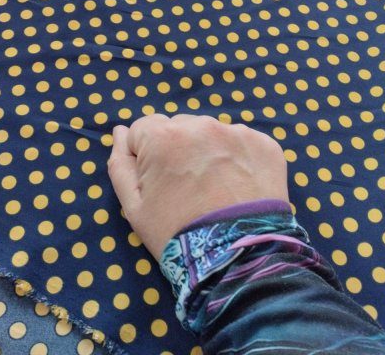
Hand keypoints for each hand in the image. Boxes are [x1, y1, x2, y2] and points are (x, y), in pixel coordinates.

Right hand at [107, 114, 289, 259]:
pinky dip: (238, 159)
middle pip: (179, 127)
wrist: (238, 259)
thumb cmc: (177, 234)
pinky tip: (238, 187)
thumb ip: (120, 164)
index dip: (146, 155)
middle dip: (178, 149)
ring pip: (211, 133)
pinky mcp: (265, 144)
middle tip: (188, 188)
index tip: (159, 181)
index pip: (143, 129)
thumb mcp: (134, 208)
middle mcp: (200, 125)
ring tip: (215, 189)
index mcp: (163, 136)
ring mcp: (236, 132)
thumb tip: (120, 132)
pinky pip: (241, 143)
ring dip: (208, 151)